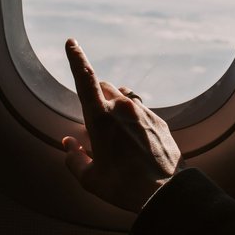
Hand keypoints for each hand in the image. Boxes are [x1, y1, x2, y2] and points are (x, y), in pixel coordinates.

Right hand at [62, 38, 185, 212]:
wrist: (166, 192)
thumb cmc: (123, 186)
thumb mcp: (91, 179)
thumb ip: (74, 159)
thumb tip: (68, 143)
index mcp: (100, 118)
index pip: (85, 80)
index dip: (77, 58)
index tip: (72, 42)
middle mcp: (122, 108)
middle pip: (103, 88)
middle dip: (95, 98)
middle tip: (96, 126)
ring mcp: (142, 111)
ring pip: (122, 97)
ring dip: (114, 106)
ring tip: (116, 132)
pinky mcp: (158, 119)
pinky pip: (139, 108)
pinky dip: (131, 117)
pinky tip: (135, 138)